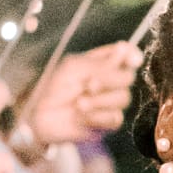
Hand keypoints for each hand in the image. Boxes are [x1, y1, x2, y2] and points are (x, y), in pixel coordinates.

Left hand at [21, 41, 137, 146]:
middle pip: (128, 77)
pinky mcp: (108, 123)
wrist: (41, 116)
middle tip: (89, 85)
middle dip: (110, 80)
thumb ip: (100, 63)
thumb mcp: (74, 69)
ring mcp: (111, 103)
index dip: (132, 55)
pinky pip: (115, 118)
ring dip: (100, 100)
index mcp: (104, 63)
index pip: (127, 56)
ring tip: (79, 103)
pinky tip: (81, 116)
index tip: (131, 59)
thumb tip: (124, 49)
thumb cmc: (55, 88)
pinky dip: (97, 116)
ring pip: (123, 98)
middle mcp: (112, 82)